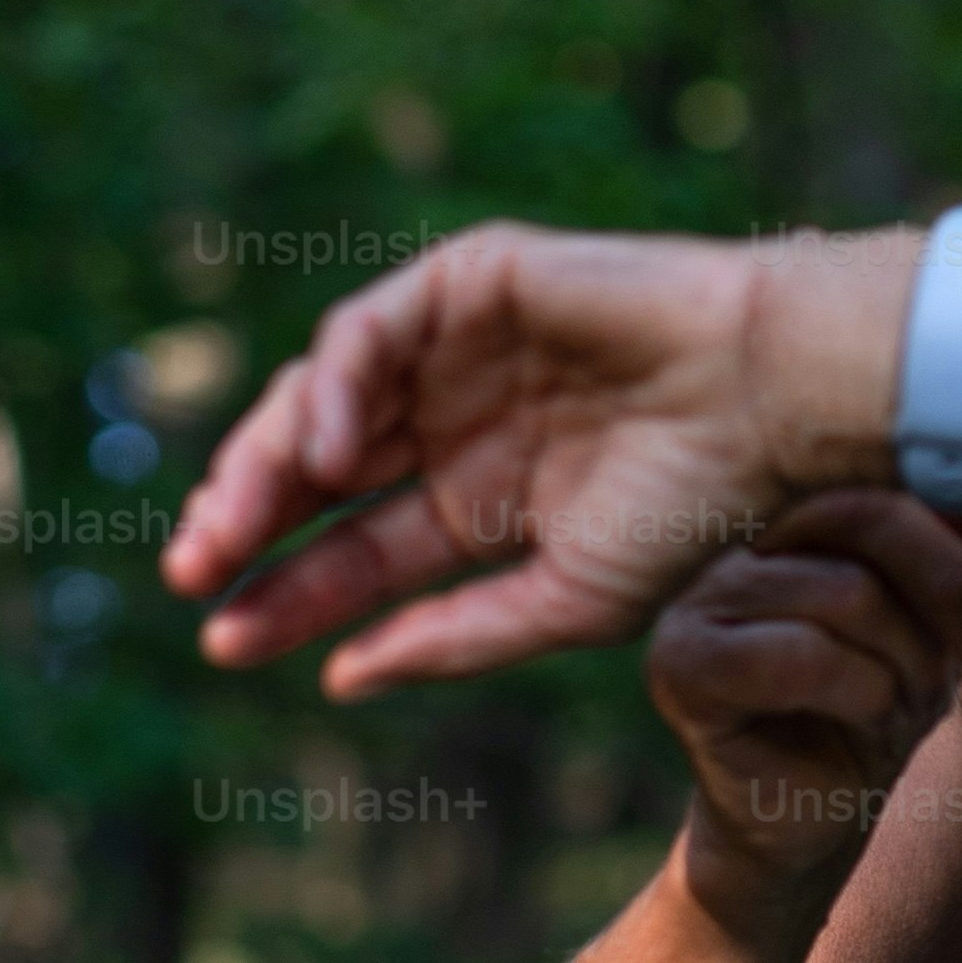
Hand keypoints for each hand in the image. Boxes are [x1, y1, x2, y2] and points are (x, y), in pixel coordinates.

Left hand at [159, 222, 909, 692]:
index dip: (283, 594)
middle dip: (245, 521)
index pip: (353, 552)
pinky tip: (326, 450)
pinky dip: (334, 384)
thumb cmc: (696, 504)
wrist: (769, 399)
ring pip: (321, 398)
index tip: (218, 640)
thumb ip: (456, 638)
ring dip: (266, 459)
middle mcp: (452, 424)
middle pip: (314, 476)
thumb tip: (341, 680)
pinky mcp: (470, 282)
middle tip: (193, 570)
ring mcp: (455, 350)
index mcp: (476, 503)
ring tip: (237, 521)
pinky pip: (369, 329)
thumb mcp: (566, 602)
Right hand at [648, 487, 961, 941]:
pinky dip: (860, 690)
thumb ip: (952, 539)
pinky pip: (800, 655)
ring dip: (905, 660)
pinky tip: (866, 718)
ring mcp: (696, 594)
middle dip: (942, 597)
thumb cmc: (873, 702)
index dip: (954, 548)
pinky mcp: (680, 665)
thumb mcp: (934, 613)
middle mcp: (731, 533)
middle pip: (863, 517)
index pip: (881, 471)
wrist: (812, 816)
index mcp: (786, 501)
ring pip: (843, 591)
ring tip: (906, 701)